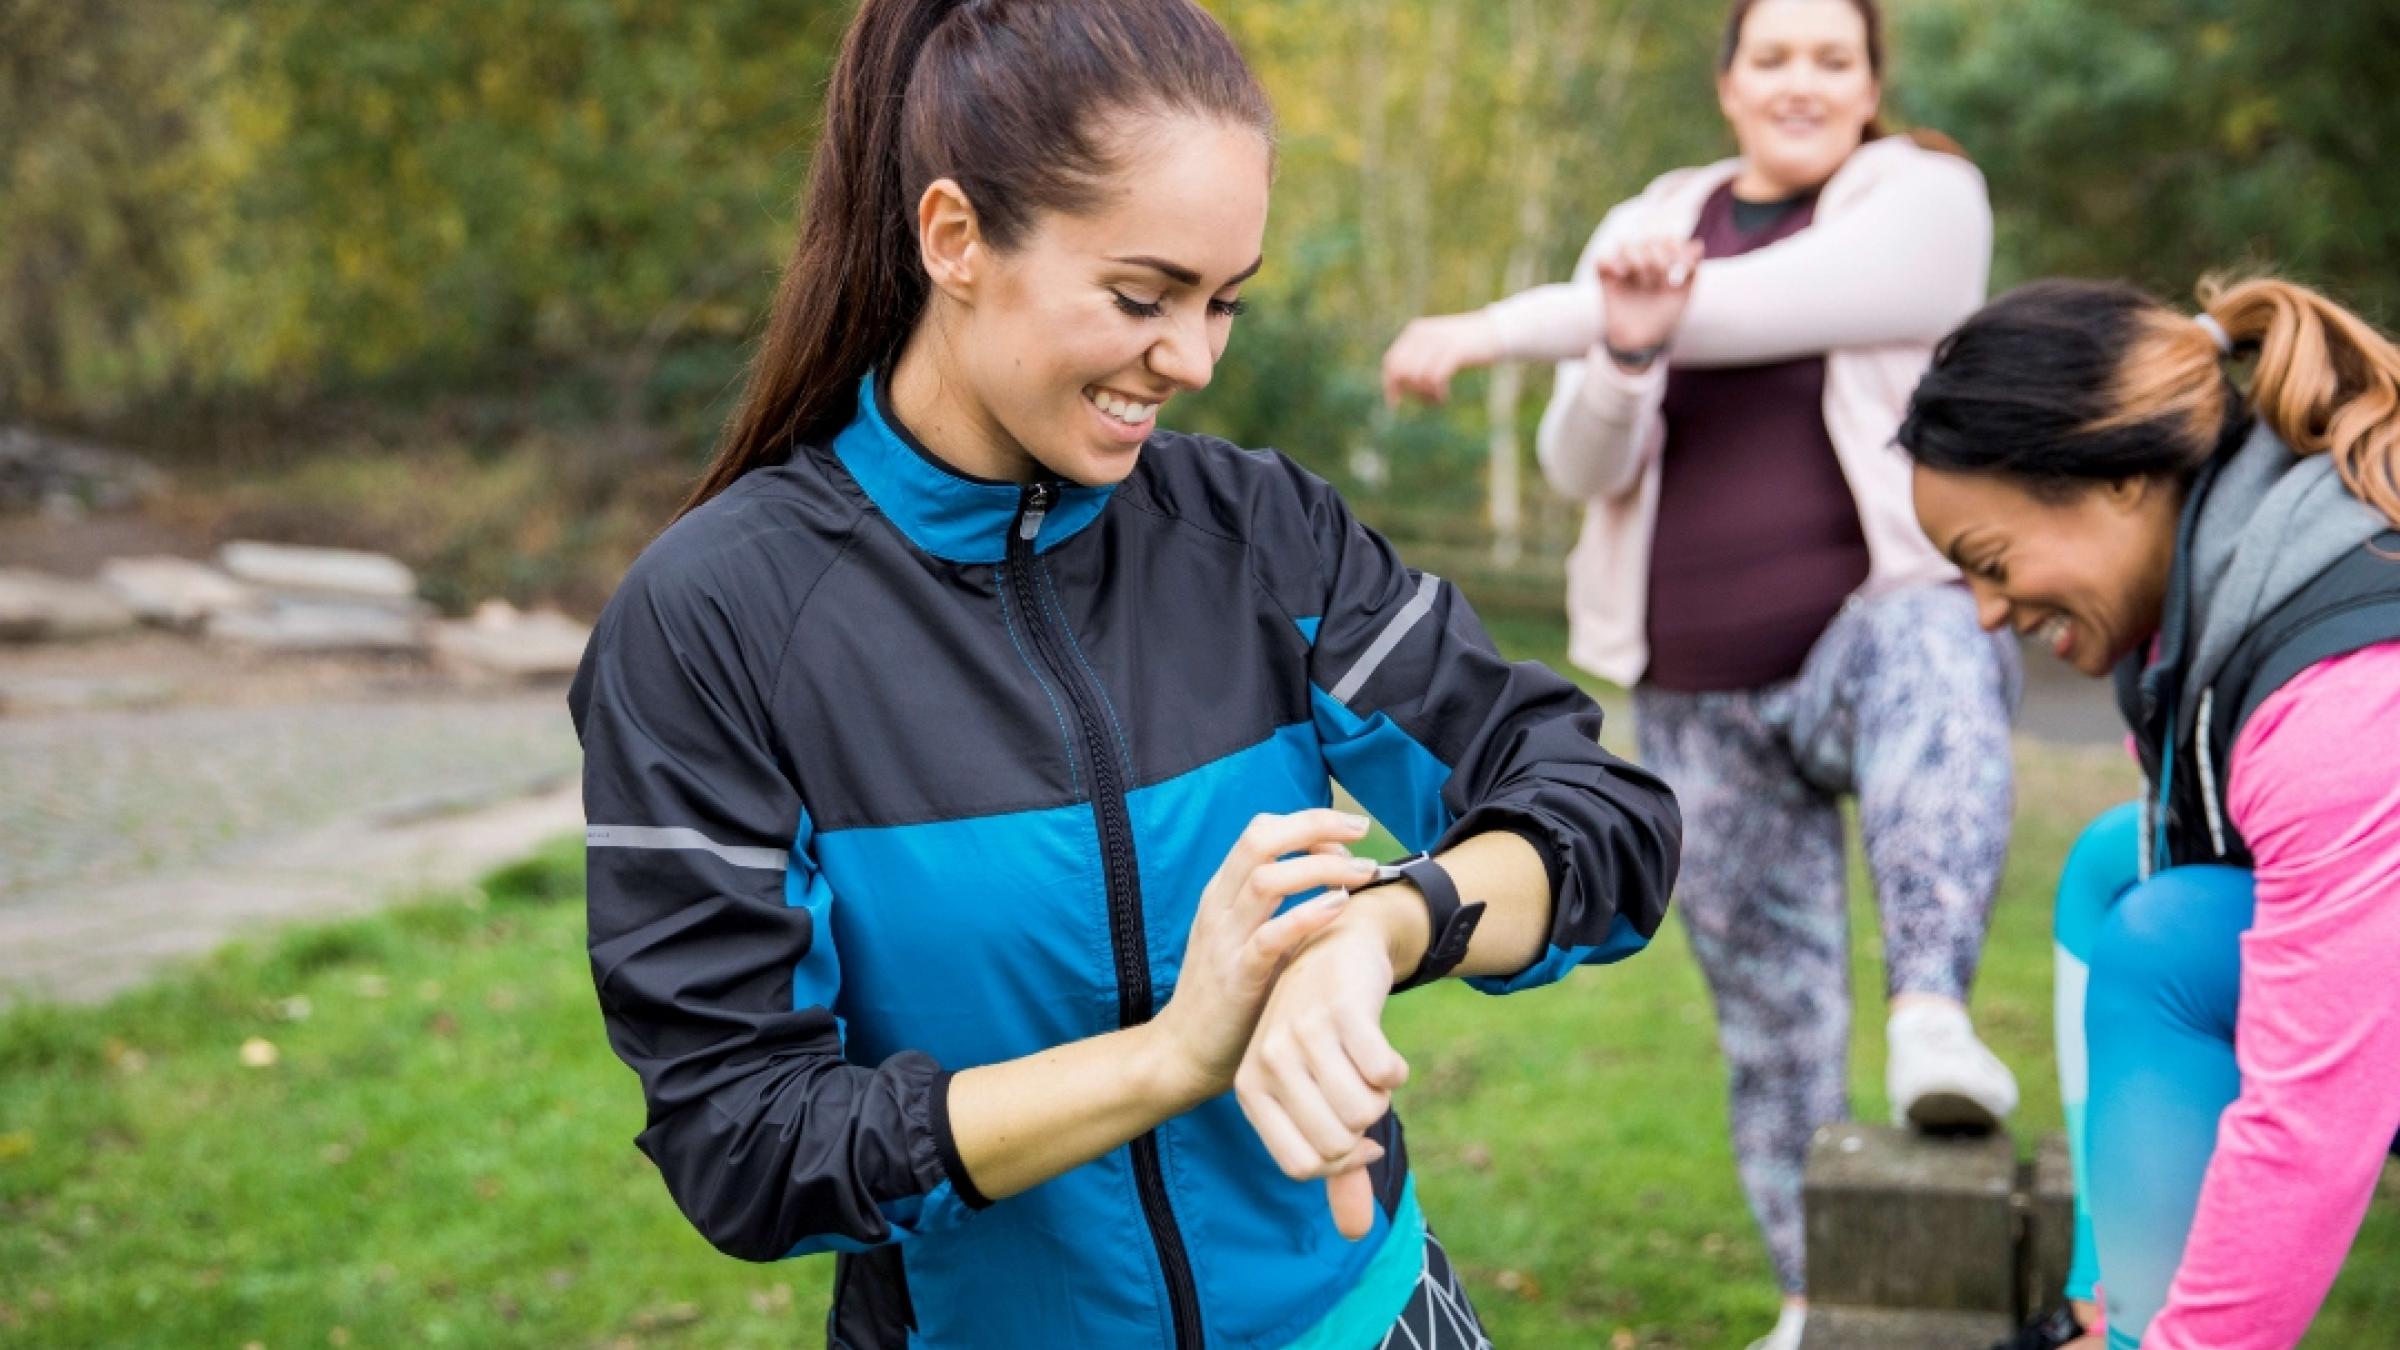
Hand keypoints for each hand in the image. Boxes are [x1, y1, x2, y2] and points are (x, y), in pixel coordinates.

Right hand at [1148, 810, 1375, 1103]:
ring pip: (1267, 878)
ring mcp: (1225, 939)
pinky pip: (1271, 935)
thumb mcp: (1246, 940)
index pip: (1260, 832)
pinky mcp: (1238, 976)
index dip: (1306, 823)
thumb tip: (1331, 879)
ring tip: (1363, 872)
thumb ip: (1278, 910)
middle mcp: (1220, 906)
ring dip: (1321, 867)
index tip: (1347, 835)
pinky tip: (1339, 908)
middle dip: (1316, 825)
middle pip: (1261, 839)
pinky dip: (1308, 915)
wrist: (1183, 1053)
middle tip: (1361, 830)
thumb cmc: (1227, 996)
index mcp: (1221, 892)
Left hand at [1234, 891, 1417, 1239]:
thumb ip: (1338, 1170)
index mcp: (1251, 1089)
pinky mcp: (1341, 1010)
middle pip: (1335, 1142)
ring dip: (1380, 1096)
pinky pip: (1384, 1075)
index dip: (1341, 1160)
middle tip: (1358, 1088)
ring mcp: (1301, 1033)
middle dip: (1365, 1127)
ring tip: (1365, 1064)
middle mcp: (1267, 1062)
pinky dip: (1396, 1071)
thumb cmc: (1325, 1035)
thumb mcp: (1319, 1098)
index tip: (1357, 1136)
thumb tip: (1357, 1234)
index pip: (1300, 1165)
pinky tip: (1383, 1050)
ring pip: (1364, 1111)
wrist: (1338, 950)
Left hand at [1380, 312, 1503, 406]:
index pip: (1391, 362)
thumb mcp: (1436, 347)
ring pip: (1417, 378)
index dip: (1389, 385)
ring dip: (1425, 396)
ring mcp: (1439, 342)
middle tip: (1426, 399)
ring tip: (1437, 399)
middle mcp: (1423, 334)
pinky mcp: (1455, 351)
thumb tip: (1396, 387)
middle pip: (1402, 373)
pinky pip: (1435, 379)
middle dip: (1411, 392)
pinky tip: (1444, 397)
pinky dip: (1436, 394)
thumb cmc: (1465, 346)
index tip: (1395, 404)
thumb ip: (1417, 360)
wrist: (1496, 332)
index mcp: (1415, 332)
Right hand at [1595, 237, 1704, 363]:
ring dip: (1636, 258)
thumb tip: (1698, 245)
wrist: (1641, 341)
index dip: (1673, 245)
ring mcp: (1624, 270)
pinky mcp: (1606, 280)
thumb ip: (1691, 270)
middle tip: (1660, 278)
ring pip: (1626, 245)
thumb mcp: (1683, 295)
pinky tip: (1621, 274)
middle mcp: (1643, 262)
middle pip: (1647, 240)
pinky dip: (1611, 262)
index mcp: (1662, 262)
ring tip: (1641, 278)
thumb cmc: (1665, 318)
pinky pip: (1602, 261)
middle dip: (1656, 257)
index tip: (1678, 263)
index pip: (1667, 239)